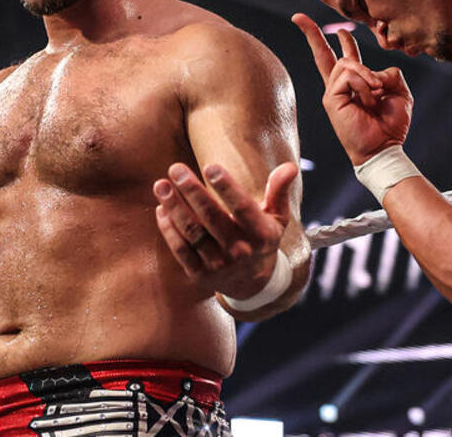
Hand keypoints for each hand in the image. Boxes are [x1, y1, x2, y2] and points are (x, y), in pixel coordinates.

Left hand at [154, 161, 297, 298]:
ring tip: (161, 185)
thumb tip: (290, 166)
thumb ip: (279, 191)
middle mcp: (241, 251)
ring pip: (192, 233)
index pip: (243, 208)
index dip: (227, 188)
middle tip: (176, 168)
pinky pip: (180, 250)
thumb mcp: (277, 218)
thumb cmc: (262, 240)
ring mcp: (219, 265)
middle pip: (212, 217)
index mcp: (261, 234)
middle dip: (192, 191)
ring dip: (174, 207)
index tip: (210, 166)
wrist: (253, 284)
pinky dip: (168, 229)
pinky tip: (161, 208)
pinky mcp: (200, 276)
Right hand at [292, 13, 412, 163]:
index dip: (338, 40)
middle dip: (311, 33)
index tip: (335, 29)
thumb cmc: (391, 124)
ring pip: (346, 63)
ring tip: (376, 95)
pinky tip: (369, 100)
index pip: (342, 56)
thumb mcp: (399, 92)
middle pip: (323, 55)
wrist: (384, 146)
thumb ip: (390, 73)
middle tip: (298, 17)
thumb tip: (373, 71)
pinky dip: (364, 85)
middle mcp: (339, 86)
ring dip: (367, 76)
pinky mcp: (331, 98)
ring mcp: (332, 92)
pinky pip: (348, 76)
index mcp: (355, 83)